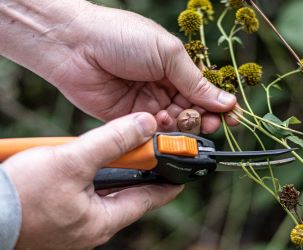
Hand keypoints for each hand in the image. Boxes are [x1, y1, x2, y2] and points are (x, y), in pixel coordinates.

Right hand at [2, 113, 181, 248]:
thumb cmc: (21, 196)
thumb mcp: (72, 161)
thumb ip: (112, 142)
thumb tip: (144, 125)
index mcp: (102, 221)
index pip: (149, 199)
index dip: (168, 183)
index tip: (183, 171)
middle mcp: (92, 227)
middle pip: (127, 194)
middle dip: (139, 172)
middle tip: (150, 151)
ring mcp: (75, 223)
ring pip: (105, 192)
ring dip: (113, 170)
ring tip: (122, 151)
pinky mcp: (60, 216)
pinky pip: (86, 193)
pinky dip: (92, 175)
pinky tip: (87, 161)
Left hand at [41, 1, 236, 132]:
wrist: (74, 45)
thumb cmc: (122, 36)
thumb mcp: (168, 53)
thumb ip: (195, 81)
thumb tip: (227, 101)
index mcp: (176, 67)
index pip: (205, 92)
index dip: (219, 105)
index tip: (232, 117)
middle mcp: (164, 87)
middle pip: (193, 112)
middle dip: (204, 119)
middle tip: (210, 124)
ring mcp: (146, 104)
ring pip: (174, 125)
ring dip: (183, 127)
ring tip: (183, 121)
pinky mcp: (128, 119)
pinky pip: (151, 133)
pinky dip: (160, 133)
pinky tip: (161, 123)